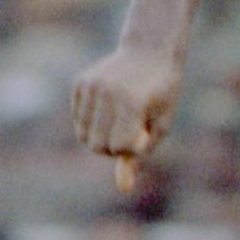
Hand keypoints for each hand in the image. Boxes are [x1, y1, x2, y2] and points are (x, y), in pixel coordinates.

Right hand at [71, 44, 183, 193]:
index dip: (131, 148)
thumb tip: (123, 188)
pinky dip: (91, 121)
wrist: (150, 51)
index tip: (143, 133)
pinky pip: (78, 119)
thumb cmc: (162, 93)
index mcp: (131, 103)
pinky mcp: (80, 82)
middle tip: (129, 130)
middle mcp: (106, 93)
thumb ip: (139, 156)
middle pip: (95, 145)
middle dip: (112, 147)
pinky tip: (108, 107)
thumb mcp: (159, 124)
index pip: (117, 148)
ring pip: (83, 135)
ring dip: (100, 136)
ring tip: (119, 120)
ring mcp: (90, 85)